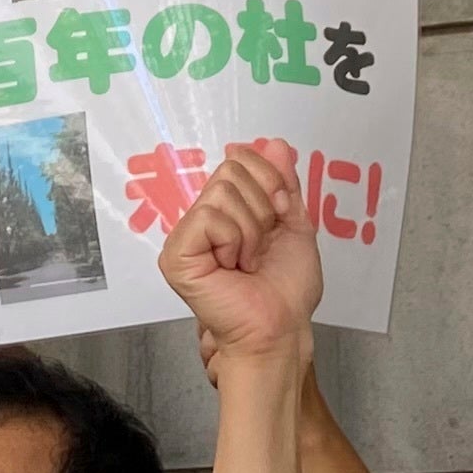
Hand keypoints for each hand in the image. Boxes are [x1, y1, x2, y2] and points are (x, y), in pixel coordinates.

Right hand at [161, 139, 320, 363]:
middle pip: (230, 170)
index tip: (279, 216)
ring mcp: (186, 236)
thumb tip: (275, 144)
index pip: (240, 159)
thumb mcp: (295, 223)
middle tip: (260, 246)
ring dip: (250, 229)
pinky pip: (208, 217)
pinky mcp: (176, 254)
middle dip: (261, 207)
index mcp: (227, 211)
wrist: (281, 327)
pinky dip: (232, 240)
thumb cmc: (287, 290)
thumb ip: (284, 182)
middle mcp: (202, 220)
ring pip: (222, 192)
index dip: (270, 180)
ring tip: (246, 260)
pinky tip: (231, 266)